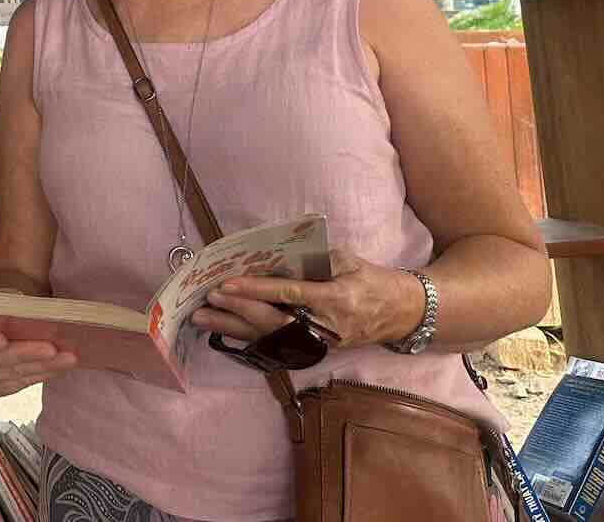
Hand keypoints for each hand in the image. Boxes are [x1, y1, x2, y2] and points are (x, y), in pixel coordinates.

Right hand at [0, 310, 78, 396]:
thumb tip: (35, 315)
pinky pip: (18, 384)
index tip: (2, 340)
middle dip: (26, 354)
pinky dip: (40, 374)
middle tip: (52, 348)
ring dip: (41, 367)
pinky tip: (58, 367)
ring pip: (11, 375)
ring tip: (66, 358)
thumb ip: (7, 307)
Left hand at [190, 247, 424, 350]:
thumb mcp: (350, 261)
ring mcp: (318, 342)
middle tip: (206, 300)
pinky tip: (223, 330)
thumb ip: (317, 259)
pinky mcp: (315, 349)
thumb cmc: (373, 280)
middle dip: (236, 310)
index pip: (288, 295)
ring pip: (269, 336)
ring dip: (233, 328)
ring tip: (202, 319)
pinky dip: (248, 337)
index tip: (227, 284)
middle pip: (272, 321)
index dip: (256, 290)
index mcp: (334, 299)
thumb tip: (279, 255)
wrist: (401, 313)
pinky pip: (277, 343)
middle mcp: (323, 325)